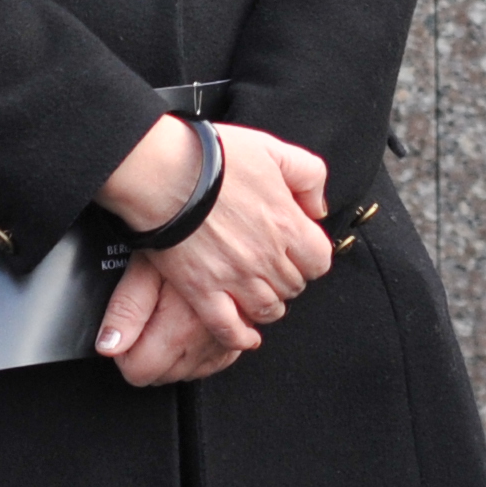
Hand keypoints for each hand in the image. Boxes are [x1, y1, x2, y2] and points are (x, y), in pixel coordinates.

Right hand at [93, 118, 334, 384]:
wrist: (166, 172)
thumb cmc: (216, 157)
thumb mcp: (275, 150)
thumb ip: (309, 177)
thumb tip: (318, 209)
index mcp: (288, 225)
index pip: (319, 261)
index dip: (310, 256)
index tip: (297, 249)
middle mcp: (267, 258)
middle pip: (294, 286)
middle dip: (288, 277)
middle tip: (273, 267)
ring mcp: (235, 278)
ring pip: (267, 309)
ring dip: (268, 304)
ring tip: (258, 293)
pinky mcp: (202, 291)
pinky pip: (228, 328)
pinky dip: (240, 336)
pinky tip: (245, 336)